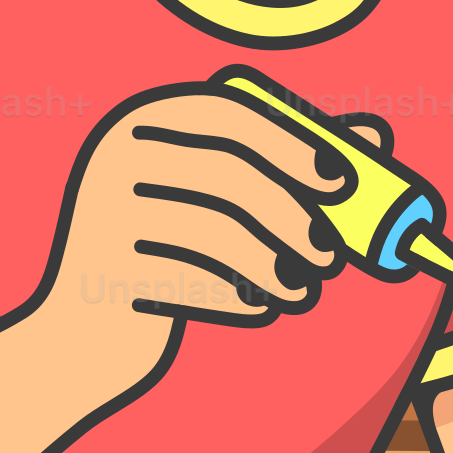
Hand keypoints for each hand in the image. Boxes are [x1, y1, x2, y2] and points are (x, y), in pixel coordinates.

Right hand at [29, 86, 368, 390]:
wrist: (79, 338)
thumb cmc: (164, 254)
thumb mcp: (216, 199)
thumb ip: (289, 161)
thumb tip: (374, 135)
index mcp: (141, 124)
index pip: (228, 113)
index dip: (292, 142)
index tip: (341, 179)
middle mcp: (115, 157)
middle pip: (228, 175)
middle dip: (292, 215)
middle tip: (332, 255)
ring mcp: (105, 213)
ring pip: (216, 232)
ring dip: (275, 267)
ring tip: (303, 292)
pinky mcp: (106, 273)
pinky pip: (195, 283)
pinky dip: (242, 300)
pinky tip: (261, 310)